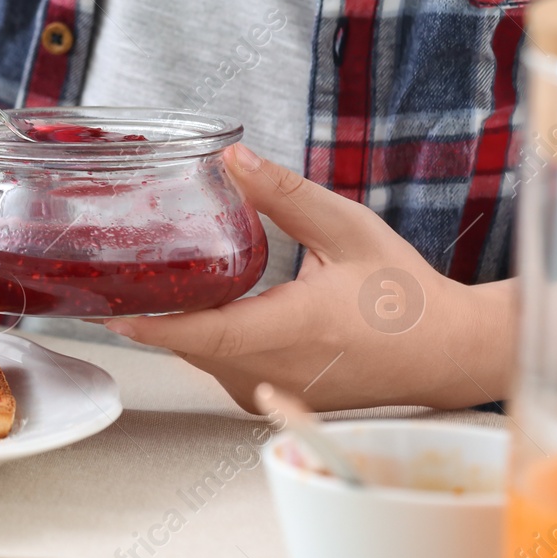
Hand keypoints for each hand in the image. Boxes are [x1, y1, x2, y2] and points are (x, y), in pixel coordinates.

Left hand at [106, 144, 516, 412]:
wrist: (448, 353)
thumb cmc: (403, 292)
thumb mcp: (346, 229)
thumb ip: (284, 195)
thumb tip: (231, 159)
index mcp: (292, 329)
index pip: (202, 333)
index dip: (151, 325)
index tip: (109, 311)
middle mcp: (276, 369)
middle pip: (191, 345)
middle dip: (153, 312)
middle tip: (113, 275)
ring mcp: (276, 391)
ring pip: (203, 360)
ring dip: (180, 327)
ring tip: (149, 283)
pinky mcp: (278, 398)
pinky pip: (222, 370)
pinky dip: (205, 343)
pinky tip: (202, 308)